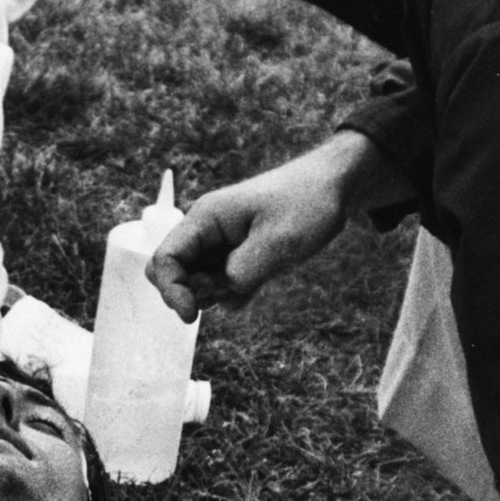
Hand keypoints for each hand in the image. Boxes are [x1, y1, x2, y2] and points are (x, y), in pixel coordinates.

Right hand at [146, 134, 393, 319]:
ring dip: (217, 293)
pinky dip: (235, 291)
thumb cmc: (307, 202)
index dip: (171, 290)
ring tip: (256, 279)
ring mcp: (221, 243)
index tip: (192, 315)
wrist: (334, 185)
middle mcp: (206, 230)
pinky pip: (221, 282)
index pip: (165, 259)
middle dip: (188, 293)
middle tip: (224, 297)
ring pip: (197, 281)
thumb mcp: (279, 241)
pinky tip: (261, 280)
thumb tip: (216, 296)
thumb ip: (242, 273)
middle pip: (172, 271)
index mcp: (206, 218)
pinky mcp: (237, 255)